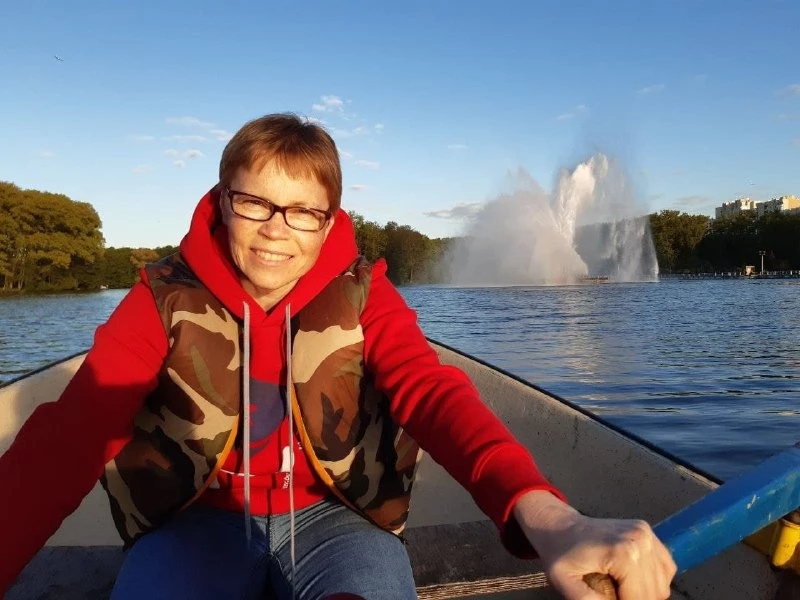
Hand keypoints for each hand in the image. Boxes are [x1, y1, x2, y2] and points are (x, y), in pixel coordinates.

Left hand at [513, 490, 676, 599]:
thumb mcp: (563, 580)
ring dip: (645, 593)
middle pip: (654, 592)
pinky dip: (653, 580)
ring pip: (662, 583)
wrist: (560, 526)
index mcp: (623, 552)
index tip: (609, 599)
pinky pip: (665, 567)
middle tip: (613, 595)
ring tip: (620, 588)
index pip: (640, 598)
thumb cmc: (560, 553)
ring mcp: (646, 533)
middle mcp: (640, 540)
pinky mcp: (648, 532)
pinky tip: (632, 580)